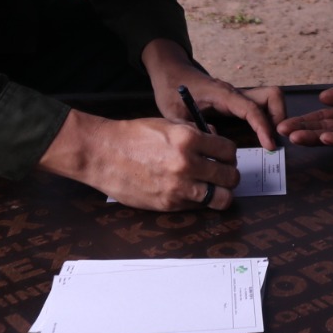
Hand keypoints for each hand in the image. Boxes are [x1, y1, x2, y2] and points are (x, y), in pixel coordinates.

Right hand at [43, 111, 240, 211]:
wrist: (103, 153)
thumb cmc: (134, 136)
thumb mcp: (169, 125)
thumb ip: (196, 133)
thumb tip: (216, 141)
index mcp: (189, 139)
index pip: (229, 151)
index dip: (229, 154)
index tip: (225, 157)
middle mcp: (187, 164)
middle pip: (230, 176)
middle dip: (230, 175)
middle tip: (223, 174)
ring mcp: (177, 187)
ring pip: (221, 198)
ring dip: (222, 193)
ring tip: (214, 188)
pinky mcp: (167, 204)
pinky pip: (197, 206)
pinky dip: (199, 201)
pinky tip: (191, 192)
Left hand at [142, 39, 285, 149]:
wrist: (170, 72)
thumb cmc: (170, 89)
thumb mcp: (172, 114)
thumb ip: (190, 128)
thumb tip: (213, 139)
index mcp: (222, 94)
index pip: (251, 108)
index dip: (264, 127)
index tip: (270, 145)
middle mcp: (235, 93)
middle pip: (272, 95)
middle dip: (280, 117)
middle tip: (275, 141)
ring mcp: (238, 96)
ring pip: (270, 99)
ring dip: (276, 118)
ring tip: (270, 141)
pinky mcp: (236, 102)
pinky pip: (260, 107)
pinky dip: (267, 120)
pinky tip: (261, 137)